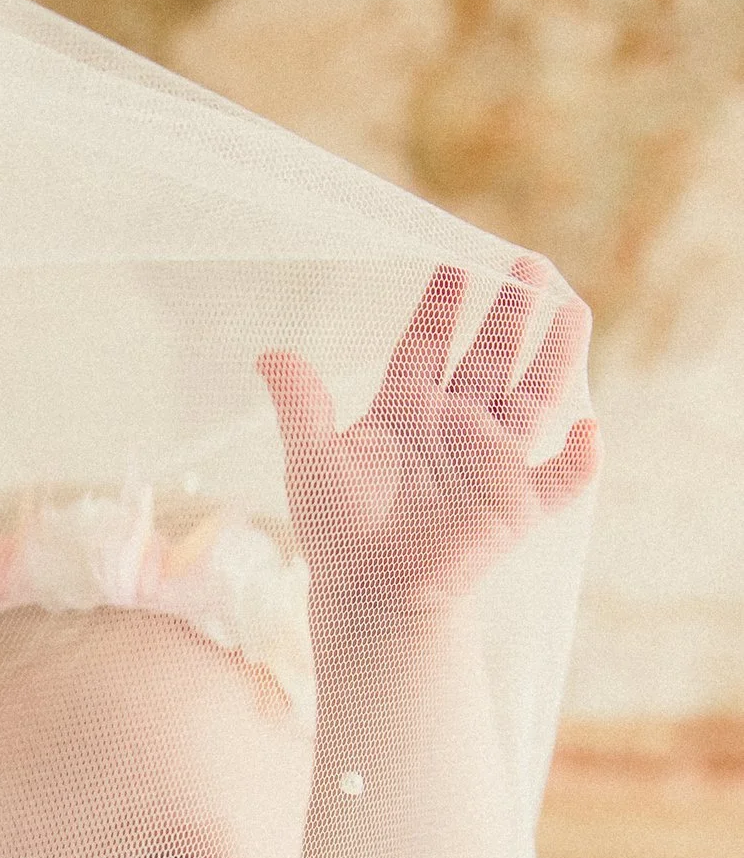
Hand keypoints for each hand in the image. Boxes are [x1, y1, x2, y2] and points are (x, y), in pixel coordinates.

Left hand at [257, 258, 598, 628]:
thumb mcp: (311, 461)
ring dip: (556, 356)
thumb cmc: (337, 530)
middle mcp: (455, 425)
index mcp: (406, 410)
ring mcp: (491, 460)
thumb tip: (269, 355)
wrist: (367, 592)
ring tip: (572, 310)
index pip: (426, 345)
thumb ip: (300, 406)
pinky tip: (588, 428)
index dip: (440, 306)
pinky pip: (563, 477)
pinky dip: (580, 457)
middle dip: (508, 312)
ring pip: (536, 396)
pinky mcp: (517, 504)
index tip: (453, 265)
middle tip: (527, 264)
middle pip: (488, 356)